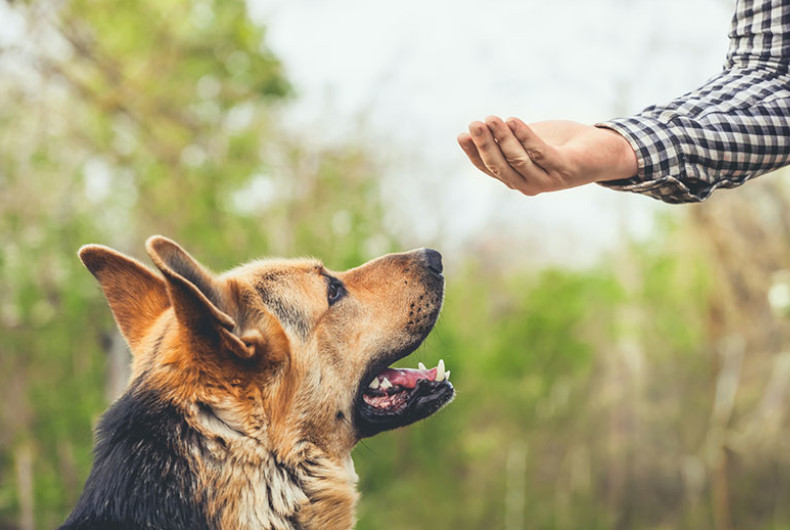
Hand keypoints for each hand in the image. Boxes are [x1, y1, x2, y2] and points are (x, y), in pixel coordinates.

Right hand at [457, 117, 637, 195]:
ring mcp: (548, 179)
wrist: (603, 151)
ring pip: (517, 160)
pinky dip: (525, 136)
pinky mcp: (565, 169)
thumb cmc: (563, 144)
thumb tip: (479, 129)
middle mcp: (529, 185)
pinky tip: (513, 121)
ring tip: (491, 119)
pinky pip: (540, 152)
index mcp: (517, 178)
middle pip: (500, 166)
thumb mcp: (530, 140)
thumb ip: (508, 139)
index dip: (474, 153)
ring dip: (502, 138)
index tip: (462, 135)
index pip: (489, 168)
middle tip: (474, 124)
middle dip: (485, 145)